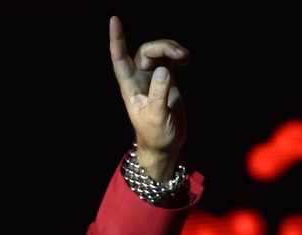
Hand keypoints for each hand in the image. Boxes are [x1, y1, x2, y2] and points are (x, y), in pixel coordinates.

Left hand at [109, 16, 189, 180]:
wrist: (166, 146)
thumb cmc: (156, 136)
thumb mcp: (157, 118)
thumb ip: (159, 94)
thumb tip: (163, 71)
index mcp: (130, 88)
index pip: (120, 60)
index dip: (117, 40)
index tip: (114, 20)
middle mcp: (139, 80)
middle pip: (145, 52)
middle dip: (162, 46)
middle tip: (182, 55)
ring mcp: (152, 79)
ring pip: (157, 53)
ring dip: (171, 49)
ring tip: (186, 57)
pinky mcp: (166, 81)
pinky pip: (169, 60)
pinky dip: (176, 55)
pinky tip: (185, 60)